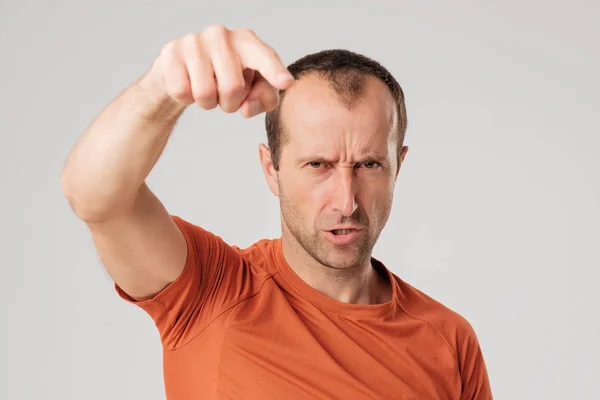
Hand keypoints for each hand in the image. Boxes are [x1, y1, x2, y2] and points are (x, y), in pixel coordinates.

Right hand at [146, 25, 294, 117]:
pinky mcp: (171, 53)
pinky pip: (182, 92)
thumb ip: (263, 100)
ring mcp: (194, 41)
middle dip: (230, 103)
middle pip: (233, 88)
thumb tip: (248, 108)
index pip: (264, 57)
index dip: (275, 72)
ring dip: (208, 103)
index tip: (286, 83)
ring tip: (208, 90)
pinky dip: (186, 98)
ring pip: (205, 93)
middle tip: (225, 96)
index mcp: (247, 41)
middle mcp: (221, 35)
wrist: (182, 72)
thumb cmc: (225, 79)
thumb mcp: (253, 90)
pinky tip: (189, 84)